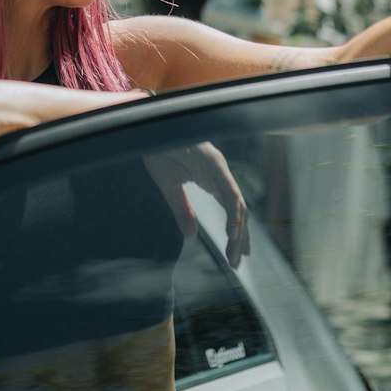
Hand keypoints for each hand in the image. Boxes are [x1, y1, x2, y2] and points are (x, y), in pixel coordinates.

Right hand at [145, 142, 250, 268]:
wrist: (151, 129)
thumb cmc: (158, 150)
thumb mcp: (169, 187)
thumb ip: (183, 210)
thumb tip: (191, 236)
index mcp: (212, 177)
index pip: (231, 209)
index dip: (237, 232)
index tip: (237, 254)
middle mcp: (220, 174)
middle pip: (238, 211)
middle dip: (239, 238)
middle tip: (237, 262)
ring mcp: (220, 168)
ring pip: (237, 206)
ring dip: (238, 232)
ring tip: (235, 254)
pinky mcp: (215, 165)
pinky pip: (229, 193)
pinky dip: (233, 214)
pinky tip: (232, 234)